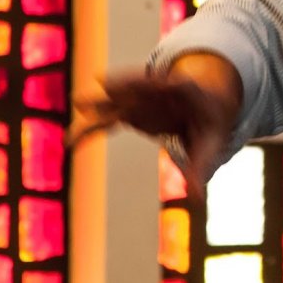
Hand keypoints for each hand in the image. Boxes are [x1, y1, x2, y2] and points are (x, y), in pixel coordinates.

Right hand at [68, 55, 242, 199]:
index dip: (166, 83)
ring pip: (119, 100)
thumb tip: (197, 199)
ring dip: (101, 102)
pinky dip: (91, 129)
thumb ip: (201, 168)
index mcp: (187, 91)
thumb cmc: (210, 126)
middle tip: (104, 83)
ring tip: (78, 103)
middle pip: (142, 85)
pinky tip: (71, 143)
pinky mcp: (130, 110)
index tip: (161, 82)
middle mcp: (161, 90)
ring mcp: (142, 100)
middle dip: (126, 84)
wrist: (203, 109)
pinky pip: (108, 119)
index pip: (177, 85)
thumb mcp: (211, 144)